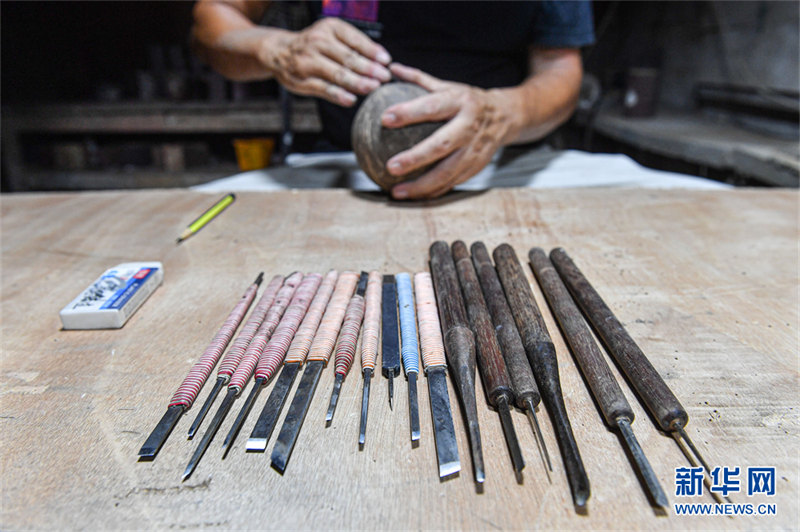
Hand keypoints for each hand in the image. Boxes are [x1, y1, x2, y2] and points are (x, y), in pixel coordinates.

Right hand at [264, 18, 391, 105]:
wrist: (279, 51)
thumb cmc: (315, 45)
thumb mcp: (332, 35)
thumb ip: (354, 44)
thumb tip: (381, 56)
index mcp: (330, 28)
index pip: (355, 39)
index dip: (372, 51)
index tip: (387, 62)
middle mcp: (318, 42)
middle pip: (348, 57)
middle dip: (369, 69)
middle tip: (385, 78)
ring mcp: (309, 61)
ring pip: (337, 74)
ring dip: (357, 82)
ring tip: (373, 88)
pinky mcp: (302, 80)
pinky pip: (323, 89)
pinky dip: (338, 95)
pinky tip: (351, 100)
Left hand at [381, 63, 518, 199]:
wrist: (506, 116)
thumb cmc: (468, 101)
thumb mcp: (448, 86)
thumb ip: (418, 79)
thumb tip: (390, 69)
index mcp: (461, 102)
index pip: (433, 106)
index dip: (409, 112)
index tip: (385, 118)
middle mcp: (469, 126)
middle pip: (442, 145)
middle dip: (416, 158)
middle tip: (391, 167)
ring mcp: (475, 149)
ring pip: (448, 172)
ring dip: (421, 185)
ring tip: (397, 191)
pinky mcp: (477, 167)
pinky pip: (452, 182)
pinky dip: (432, 191)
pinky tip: (412, 195)